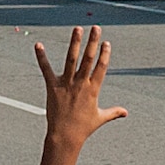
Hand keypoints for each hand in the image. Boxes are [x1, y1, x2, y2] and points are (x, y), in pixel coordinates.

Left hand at [35, 26, 124, 147]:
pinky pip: (46, 69)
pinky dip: (41, 57)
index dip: (104, 54)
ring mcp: (66, 84)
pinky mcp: (52, 86)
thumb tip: (125, 112)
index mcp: (93, 89)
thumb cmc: (84, 128)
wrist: (65, 136)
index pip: (101, 67)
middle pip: (88, 59)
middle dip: (93, 42)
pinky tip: (38, 45)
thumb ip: (113, 112)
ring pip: (71, 59)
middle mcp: (80, 84)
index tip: (106, 42)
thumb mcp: (100, 118)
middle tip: (95, 27)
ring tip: (77, 29)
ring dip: (74, 43)